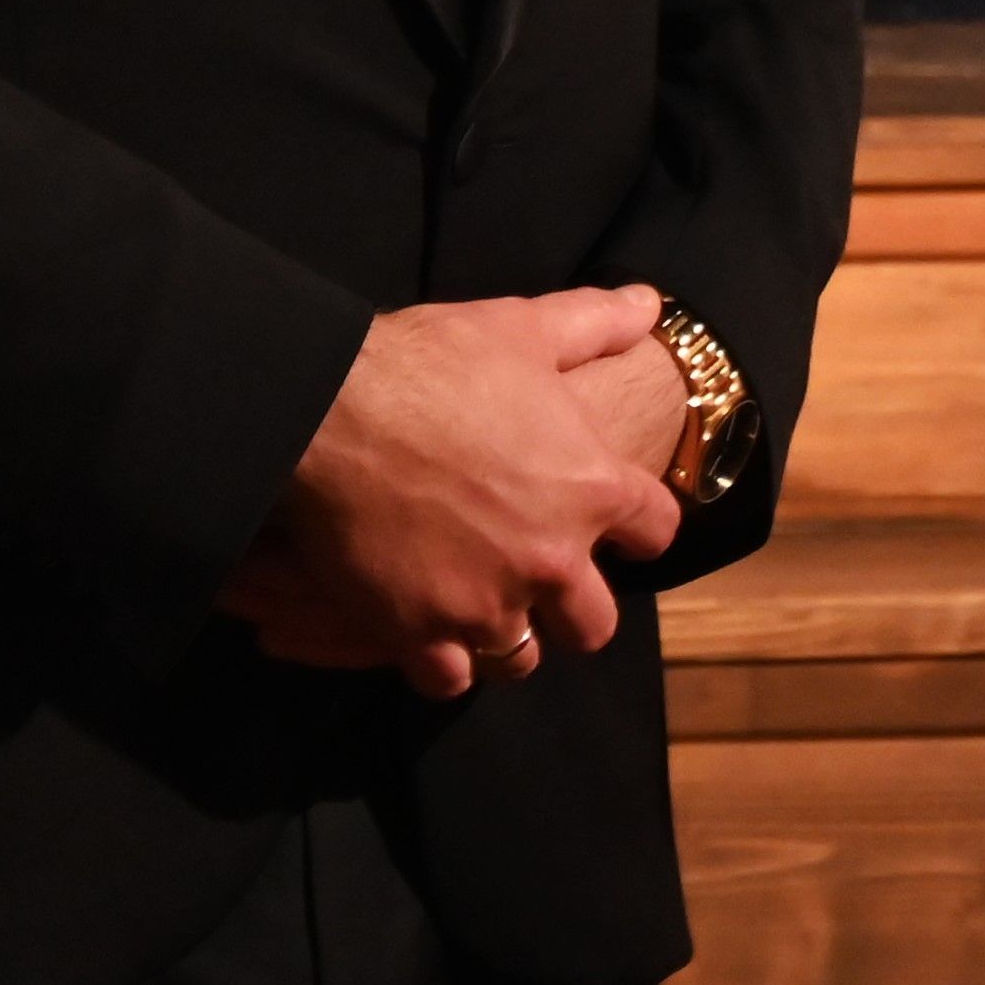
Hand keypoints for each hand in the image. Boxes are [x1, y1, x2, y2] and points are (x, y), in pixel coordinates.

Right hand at [219, 284, 686, 698]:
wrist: (329, 411)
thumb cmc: (430, 364)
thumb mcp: (523, 328)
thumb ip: (593, 323)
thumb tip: (649, 305)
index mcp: (592, 487)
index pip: (656, 532)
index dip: (638, 530)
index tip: (618, 530)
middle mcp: (552, 558)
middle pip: (594, 624)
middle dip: (573, 610)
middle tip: (542, 584)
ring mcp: (487, 603)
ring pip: (522, 660)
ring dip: (508, 640)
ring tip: (484, 612)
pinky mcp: (420, 631)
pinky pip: (449, 679)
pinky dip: (441, 663)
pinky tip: (427, 635)